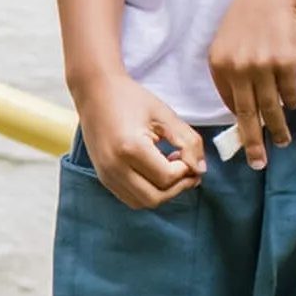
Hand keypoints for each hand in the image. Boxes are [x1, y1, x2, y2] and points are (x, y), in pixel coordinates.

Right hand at [74, 72, 206, 209]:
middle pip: (155, 198)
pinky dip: (147, 192)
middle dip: (177, 187)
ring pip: (142, 202)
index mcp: (130, 148)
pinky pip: (130, 198)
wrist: (95, 92)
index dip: (185, 170)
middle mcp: (114, 167)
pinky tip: (155, 172)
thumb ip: (188, 141)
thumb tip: (201, 169)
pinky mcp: (103, 177)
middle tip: (188, 170)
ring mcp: (106, 174)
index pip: (167, 177)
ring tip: (171, 171)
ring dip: (163, 193)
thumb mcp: (165, 115)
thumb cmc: (130, 99)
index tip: (187, 154)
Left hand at [207, 0, 295, 169]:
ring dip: (278, 129)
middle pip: (247, 115)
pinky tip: (294, 108)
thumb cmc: (250, 16)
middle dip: (253, 143)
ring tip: (283, 142)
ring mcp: (263, 67)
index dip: (240, 120)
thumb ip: (230, 71)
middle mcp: (238, 69)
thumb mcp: (227, 41)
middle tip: (257, 164)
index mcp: (219, 65)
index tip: (246, 137)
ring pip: (271, 108)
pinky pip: (290, 93)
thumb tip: (240, 106)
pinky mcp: (287, 64)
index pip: (229, 103)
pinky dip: (293, 103)